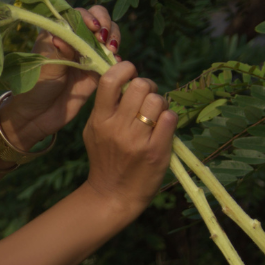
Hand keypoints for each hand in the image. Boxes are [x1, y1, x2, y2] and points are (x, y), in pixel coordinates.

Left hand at [0, 5, 120, 150]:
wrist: (38, 116)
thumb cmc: (35, 88)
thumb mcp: (46, 66)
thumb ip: (60, 50)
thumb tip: (64, 36)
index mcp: (59, 32)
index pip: (78, 14)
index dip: (89, 16)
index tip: (92, 27)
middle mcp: (75, 40)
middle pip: (98, 19)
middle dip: (105, 24)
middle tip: (103, 39)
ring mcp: (87, 55)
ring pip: (108, 36)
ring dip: (114, 38)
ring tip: (111, 50)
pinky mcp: (96, 71)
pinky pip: (112, 60)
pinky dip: (117, 58)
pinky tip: (115, 62)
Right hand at [82, 60, 176, 216]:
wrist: (112, 195)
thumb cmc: (105, 159)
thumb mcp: (94, 132)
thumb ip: (105, 106)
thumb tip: (124, 78)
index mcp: (99, 120)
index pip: (110, 79)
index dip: (125, 69)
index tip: (131, 74)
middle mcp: (117, 128)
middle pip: (141, 85)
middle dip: (148, 87)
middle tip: (146, 100)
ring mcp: (137, 140)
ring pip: (158, 100)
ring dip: (160, 105)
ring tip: (154, 117)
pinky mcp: (156, 151)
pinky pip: (170, 117)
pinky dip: (169, 120)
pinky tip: (162, 130)